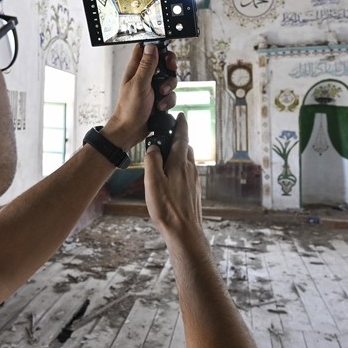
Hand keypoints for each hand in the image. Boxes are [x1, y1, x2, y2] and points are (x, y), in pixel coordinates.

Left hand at [101, 43, 177, 148]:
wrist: (131, 130)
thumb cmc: (129, 109)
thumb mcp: (139, 84)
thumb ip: (146, 66)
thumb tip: (151, 47)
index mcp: (136, 69)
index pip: (147, 49)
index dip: (158, 48)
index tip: (165, 55)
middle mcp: (144, 76)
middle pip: (163, 63)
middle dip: (169, 69)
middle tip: (169, 73)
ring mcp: (152, 87)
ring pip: (169, 79)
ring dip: (169, 87)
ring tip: (161, 95)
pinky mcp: (158, 99)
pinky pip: (170, 95)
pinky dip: (168, 100)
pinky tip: (160, 107)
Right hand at [142, 112, 202, 238]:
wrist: (184, 231)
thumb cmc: (166, 207)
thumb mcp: (153, 181)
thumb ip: (152, 160)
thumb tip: (154, 147)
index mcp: (180, 163)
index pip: (182, 137)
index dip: (181, 125)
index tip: (181, 116)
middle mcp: (190, 169)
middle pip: (186, 148)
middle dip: (179, 139)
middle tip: (170, 135)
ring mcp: (194, 180)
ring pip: (188, 160)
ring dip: (180, 154)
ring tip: (168, 156)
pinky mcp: (194, 191)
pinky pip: (188, 173)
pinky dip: (181, 168)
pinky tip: (172, 178)